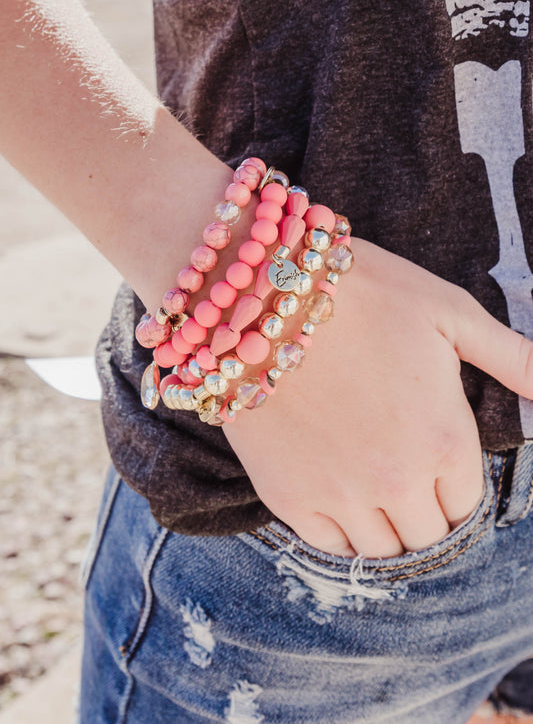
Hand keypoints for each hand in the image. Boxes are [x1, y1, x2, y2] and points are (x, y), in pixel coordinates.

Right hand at [223, 238, 532, 557]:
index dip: (456, 488)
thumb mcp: (451, 312)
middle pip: (428, 536)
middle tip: (407, 481)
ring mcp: (338, 494)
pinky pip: (328, 547)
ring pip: (380, 552)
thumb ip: (514, 358)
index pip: (467, 505)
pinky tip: (338, 495)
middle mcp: (397, 480)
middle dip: (425, 513)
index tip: (438, 468)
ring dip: (385, 531)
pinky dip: (341, 532)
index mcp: (446, 438)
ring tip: (374, 494)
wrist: (260, 290)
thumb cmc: (363, 292)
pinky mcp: (286, 496)